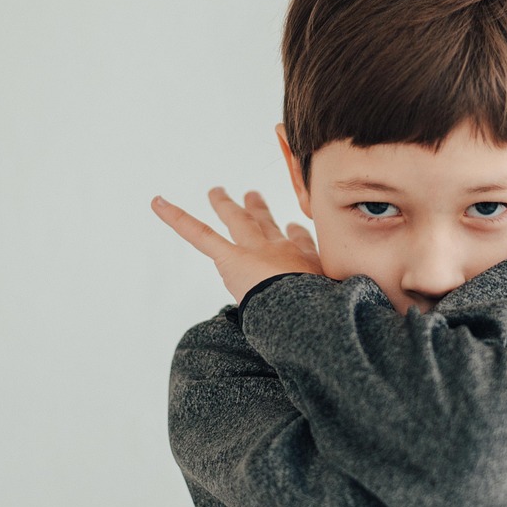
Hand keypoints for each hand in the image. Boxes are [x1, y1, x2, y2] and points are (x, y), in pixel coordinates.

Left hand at [151, 187, 323, 302]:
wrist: (306, 313)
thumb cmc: (322, 313)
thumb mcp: (336, 301)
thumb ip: (336, 298)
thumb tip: (349, 302)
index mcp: (306, 262)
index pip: (300, 243)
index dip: (296, 233)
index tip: (293, 226)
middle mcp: (281, 248)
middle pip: (267, 225)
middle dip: (259, 210)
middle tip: (252, 196)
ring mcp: (255, 250)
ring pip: (238, 220)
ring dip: (225, 205)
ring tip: (216, 192)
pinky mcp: (230, 258)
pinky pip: (200, 235)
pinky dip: (177, 218)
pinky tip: (157, 203)